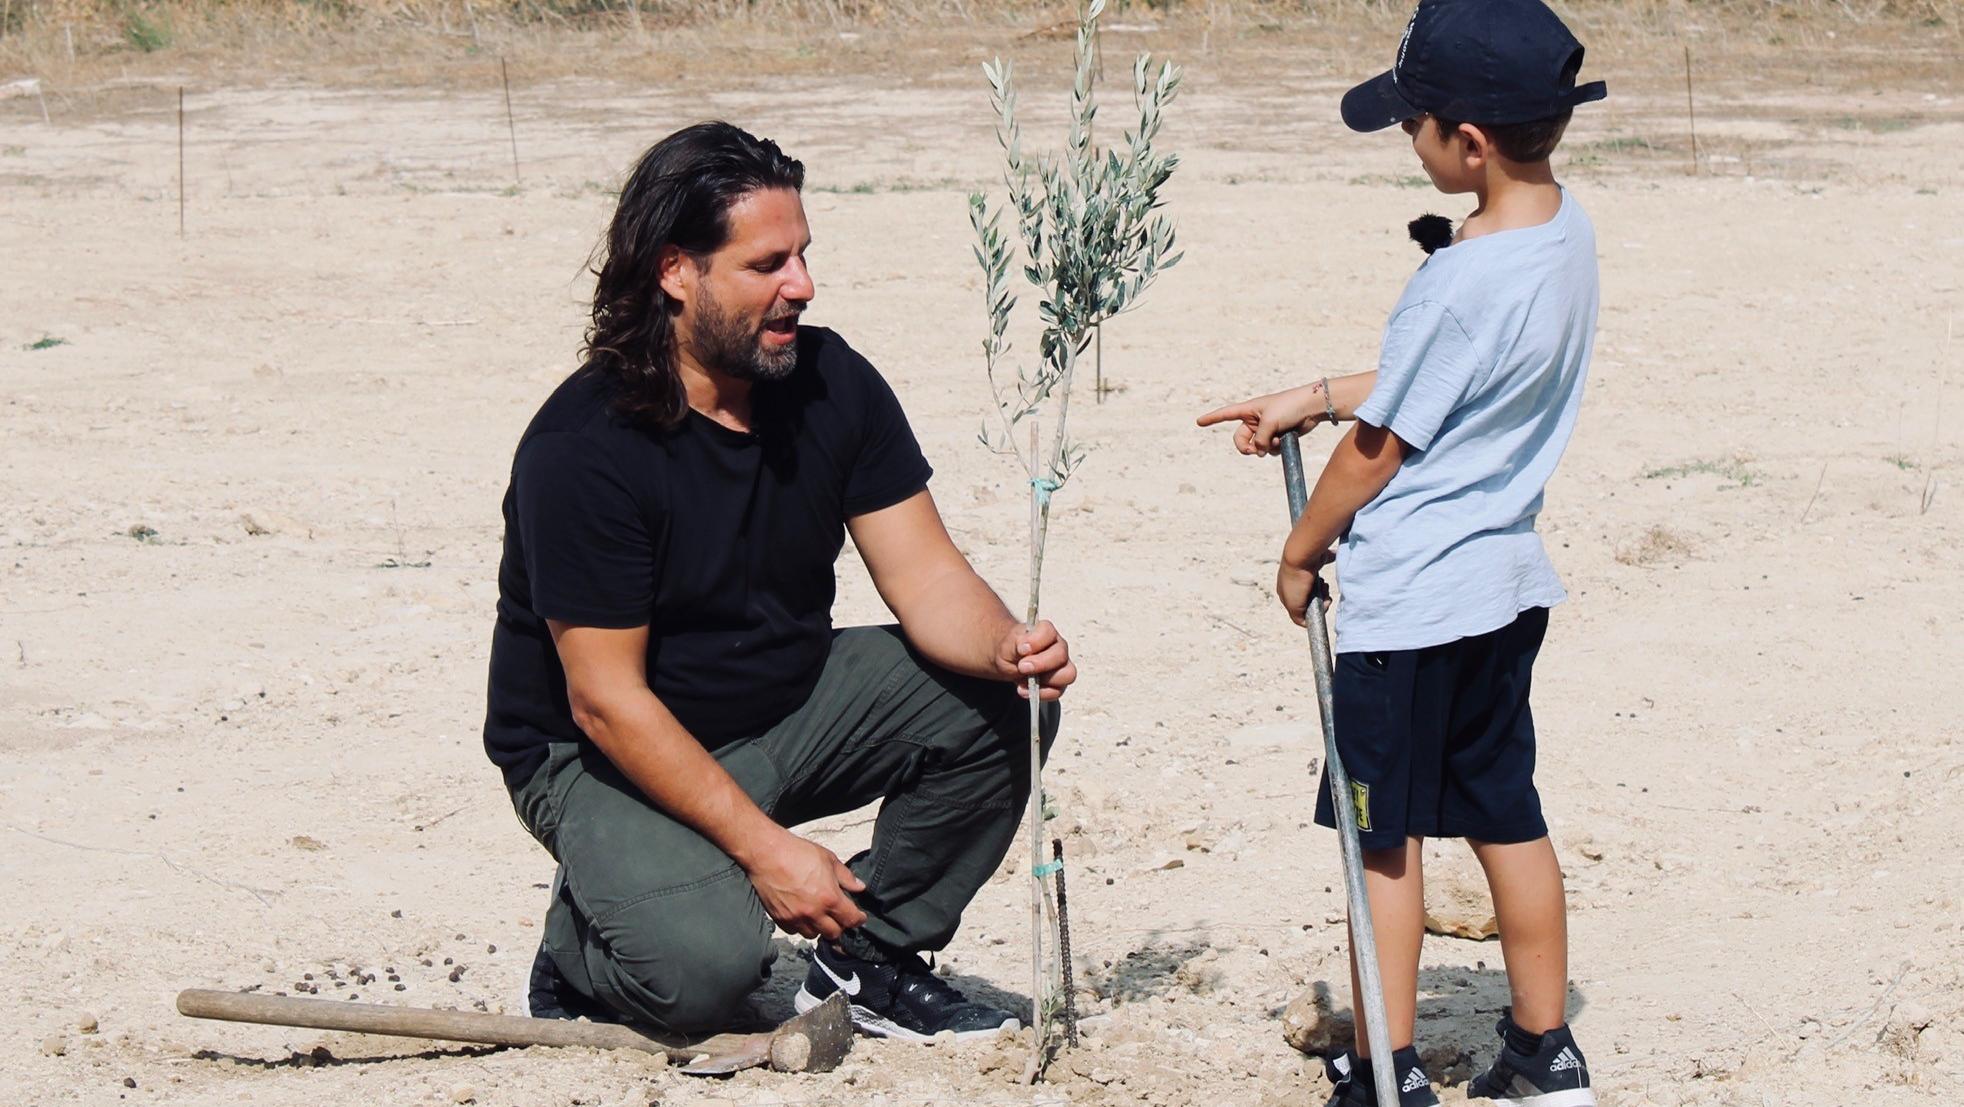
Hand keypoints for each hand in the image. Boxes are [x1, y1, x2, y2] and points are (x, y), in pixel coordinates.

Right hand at [743, 832, 867, 939]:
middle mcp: (814, 912)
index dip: (858, 919)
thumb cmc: (797, 852)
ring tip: (820, 916)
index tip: (859, 917)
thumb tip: (859, 887)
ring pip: (814, 935)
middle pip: (834, 933)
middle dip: (840, 926)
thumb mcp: (828, 859)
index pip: (851, 919)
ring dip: (820, 928)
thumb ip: (846, 877)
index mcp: (829, 898)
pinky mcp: (780, 918)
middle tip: (840, 917)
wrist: (767, 853)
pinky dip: (801, 926)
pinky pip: (795, 931)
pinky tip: (802, 915)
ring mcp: (795, 917)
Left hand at [995, 619, 1076, 700]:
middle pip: (1061, 655)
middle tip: (1022, 667)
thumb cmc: (1012, 649)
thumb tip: (1025, 647)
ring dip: (1045, 681)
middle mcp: (1058, 647)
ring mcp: (1061, 666)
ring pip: (1067, 675)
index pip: (1049, 632)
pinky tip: (1025, 689)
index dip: (1036, 641)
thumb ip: (1016, 643)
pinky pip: (1058, 691)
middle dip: (1041, 663)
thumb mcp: (1008, 644)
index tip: (1022, 649)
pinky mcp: (1058, 683)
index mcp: (1046, 632)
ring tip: (1024, 681)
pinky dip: (1041, 693)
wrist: (1009, 660)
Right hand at [1196, 383, 1328, 456]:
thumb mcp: (1270, 422)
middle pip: (1241, 440)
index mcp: (1249, 409)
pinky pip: (1270, 449)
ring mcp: (1267, 429)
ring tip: (1277, 440)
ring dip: (1265, 448)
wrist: (1312, 407)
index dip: (1212, 419)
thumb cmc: (1289, 407)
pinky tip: (1285, 440)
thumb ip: (1260, 439)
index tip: (1199, 422)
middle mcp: (1255, 420)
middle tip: (1253, 452)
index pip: (1226, 414)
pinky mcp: (1278, 436)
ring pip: (1257, 447)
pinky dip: (1275, 449)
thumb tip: (1260, 452)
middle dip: (1246, 448)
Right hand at [1277, 548, 1333, 626]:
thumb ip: (1298, 618)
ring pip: (1318, 586)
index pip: (1301, 608)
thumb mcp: (1294, 606)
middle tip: (1325, 595)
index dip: (1313, 610)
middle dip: (1320, 599)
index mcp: (1285, 593)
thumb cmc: (1295, 580)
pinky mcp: (1314, 562)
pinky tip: (1327, 573)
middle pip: (1311, 598)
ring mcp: (1303, 572)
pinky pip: (1323, 569)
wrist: (1302, 554)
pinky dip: (1327, 571)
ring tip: (1325, 585)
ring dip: (1324, 589)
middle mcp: (1293, 583)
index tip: (1321, 606)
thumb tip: (1307, 623)